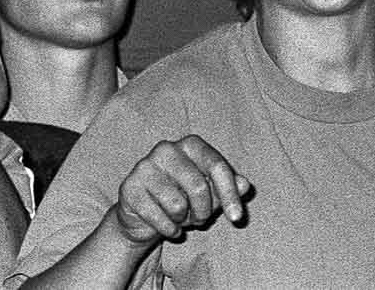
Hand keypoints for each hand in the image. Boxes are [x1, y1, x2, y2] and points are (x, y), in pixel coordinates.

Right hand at [108, 136, 250, 247]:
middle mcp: (166, 149)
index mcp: (190, 144)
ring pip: (177, 204)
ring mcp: (144, 166)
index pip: (217, 166)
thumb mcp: (210, 195)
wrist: (143, 215)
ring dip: (183, 220)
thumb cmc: (182, 198)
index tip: (237, 218)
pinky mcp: (129, 188)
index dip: (229, 194)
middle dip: (203, 212)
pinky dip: (168, 229)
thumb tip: (245, 185)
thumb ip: (227, 188)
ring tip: (178, 216)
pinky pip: (158, 218)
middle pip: (198, 186)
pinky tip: (165, 225)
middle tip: (198, 218)